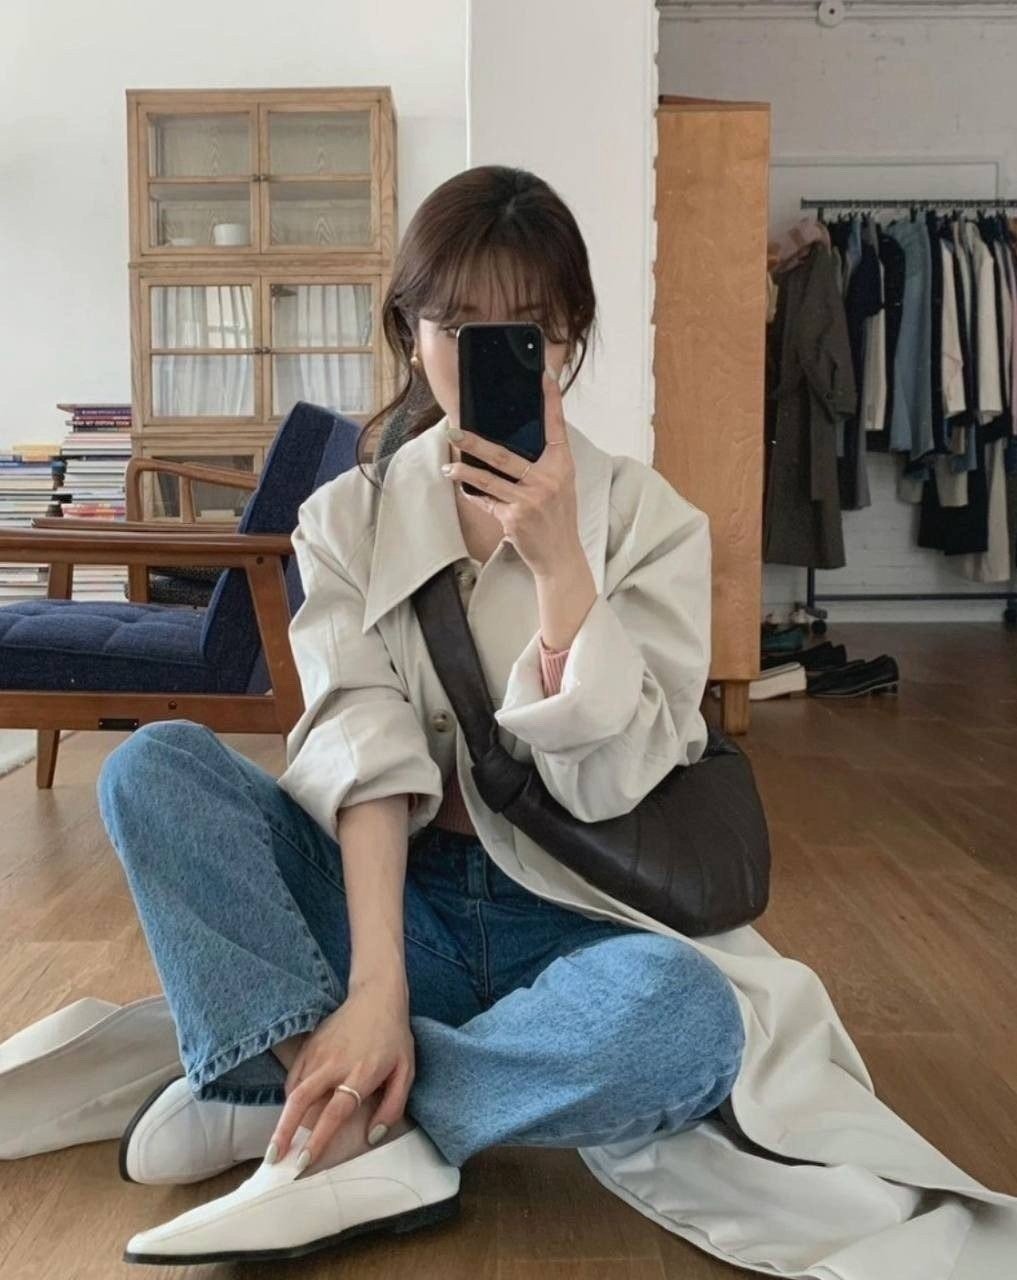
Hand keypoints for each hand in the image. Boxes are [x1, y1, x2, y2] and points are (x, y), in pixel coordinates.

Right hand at [268, 980, 413, 1169]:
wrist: (376, 997)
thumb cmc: (394, 1038)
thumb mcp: (406, 1072)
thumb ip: (392, 1107)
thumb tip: (372, 1136)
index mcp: (361, 1073)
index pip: (335, 1112)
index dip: (318, 1139)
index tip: (304, 1162)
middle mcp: (335, 1063)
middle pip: (302, 1100)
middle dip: (284, 1132)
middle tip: (274, 1159)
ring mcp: (318, 1052)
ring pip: (293, 1090)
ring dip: (284, 1119)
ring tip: (278, 1144)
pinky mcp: (309, 1045)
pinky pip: (293, 1076)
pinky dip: (289, 1098)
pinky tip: (292, 1112)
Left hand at [443, 370, 581, 578]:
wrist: (561, 557)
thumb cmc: (558, 518)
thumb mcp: (560, 485)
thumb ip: (544, 463)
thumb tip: (512, 442)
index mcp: (561, 466)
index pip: (556, 427)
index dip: (551, 401)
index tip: (543, 377)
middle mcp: (547, 480)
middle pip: (505, 454)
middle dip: (476, 442)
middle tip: (454, 430)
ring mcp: (530, 499)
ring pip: (489, 479)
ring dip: (464, 471)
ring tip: (448, 466)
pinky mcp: (514, 518)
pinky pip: (487, 501)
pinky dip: (474, 496)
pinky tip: (461, 489)